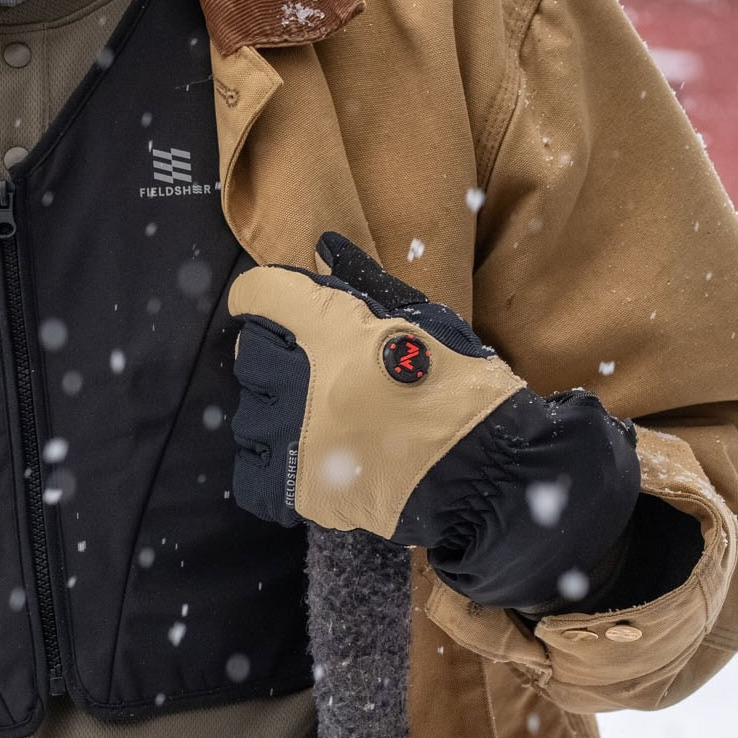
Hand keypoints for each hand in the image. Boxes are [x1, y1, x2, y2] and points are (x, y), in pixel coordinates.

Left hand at [227, 232, 640, 608]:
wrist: (488, 473)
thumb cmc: (459, 387)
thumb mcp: (422, 318)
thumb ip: (362, 281)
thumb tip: (321, 247)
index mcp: (328, 329)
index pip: (257, 293)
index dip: (268, 297)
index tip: (285, 310)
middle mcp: (298, 380)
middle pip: (250, 352)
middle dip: (280, 355)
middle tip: (324, 374)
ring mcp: (292, 438)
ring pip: (249, 413)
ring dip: (277, 413)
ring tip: (326, 423)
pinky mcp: (296, 490)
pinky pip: (251, 474)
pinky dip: (272, 469)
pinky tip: (311, 461)